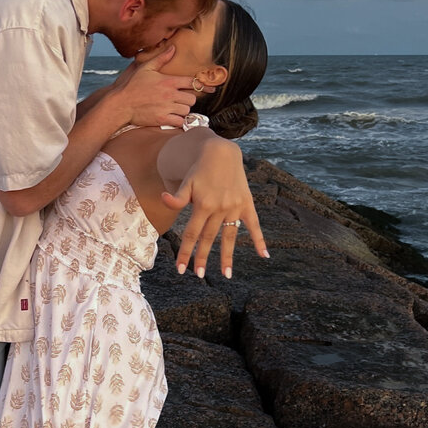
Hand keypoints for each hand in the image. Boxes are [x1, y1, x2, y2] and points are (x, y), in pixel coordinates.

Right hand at [110, 45, 195, 128]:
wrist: (121, 104)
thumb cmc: (132, 85)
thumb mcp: (146, 68)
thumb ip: (161, 58)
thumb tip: (173, 48)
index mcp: (168, 81)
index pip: (192, 82)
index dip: (201, 85)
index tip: (207, 88)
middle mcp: (170, 95)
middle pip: (192, 99)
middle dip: (189, 99)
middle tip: (182, 99)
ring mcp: (166, 108)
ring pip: (186, 111)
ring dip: (183, 110)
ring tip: (176, 108)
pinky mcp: (162, 119)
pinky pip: (179, 121)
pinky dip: (178, 120)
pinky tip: (173, 117)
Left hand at [161, 135, 268, 277]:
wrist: (221, 152)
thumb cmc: (200, 169)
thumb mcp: (187, 181)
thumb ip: (177, 196)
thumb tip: (163, 199)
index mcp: (203, 204)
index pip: (191, 234)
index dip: (185, 252)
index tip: (181, 269)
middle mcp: (219, 208)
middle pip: (209, 238)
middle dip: (203, 258)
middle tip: (198, 275)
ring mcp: (235, 207)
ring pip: (230, 236)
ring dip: (228, 256)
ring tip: (227, 274)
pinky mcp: (247, 203)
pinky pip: (254, 224)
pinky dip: (259, 239)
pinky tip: (264, 255)